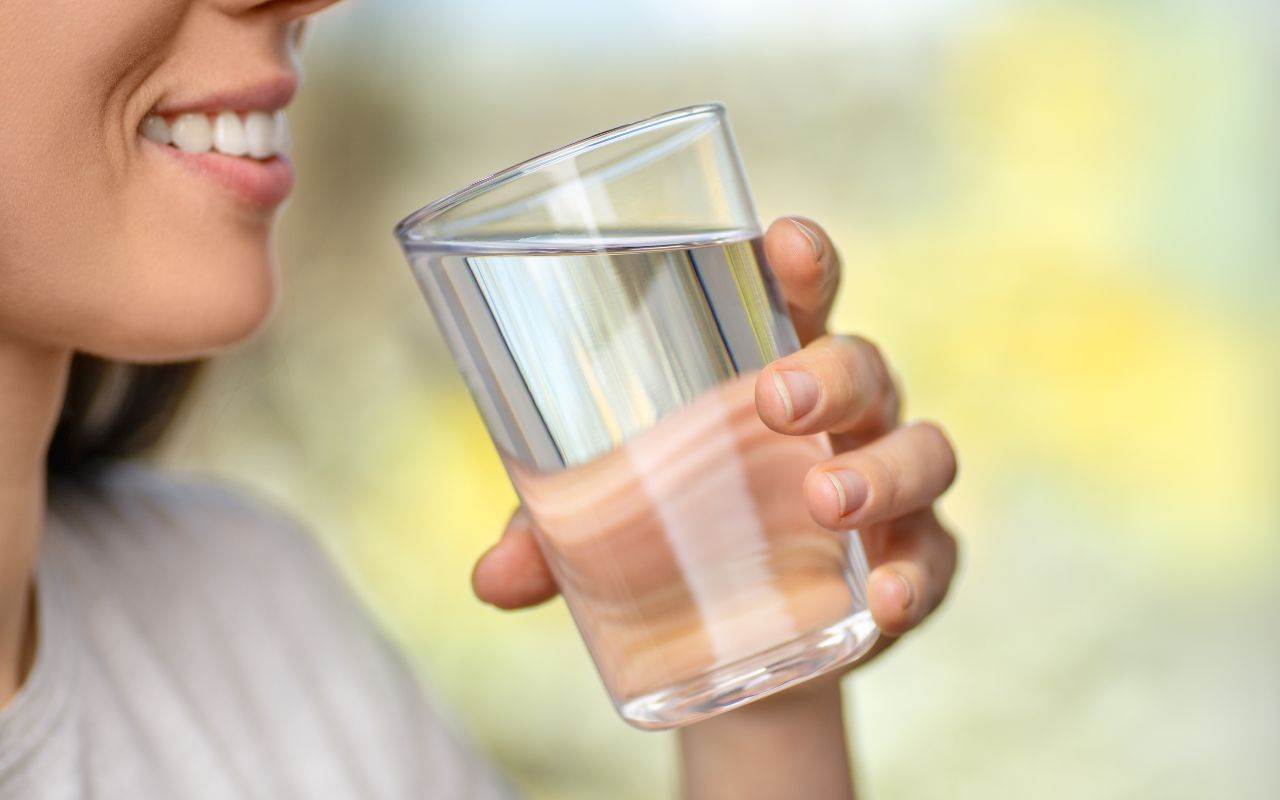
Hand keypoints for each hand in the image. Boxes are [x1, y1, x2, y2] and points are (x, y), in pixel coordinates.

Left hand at [472, 216, 957, 663]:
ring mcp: (886, 488)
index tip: (781, 240)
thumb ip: (550, 538)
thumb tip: (489, 579)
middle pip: (863, 363)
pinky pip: (937, 558)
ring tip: (824, 500)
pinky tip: (884, 604)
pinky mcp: (910, 563)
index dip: (801, 260)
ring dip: (880, 469)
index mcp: (770, 372)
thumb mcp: (604, 528)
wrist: (740, 642)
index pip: (797, 297)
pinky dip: (916, 577)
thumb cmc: (675, 537)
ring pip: (922, 449)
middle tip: (774, 399)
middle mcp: (843, 418)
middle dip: (829, 370)